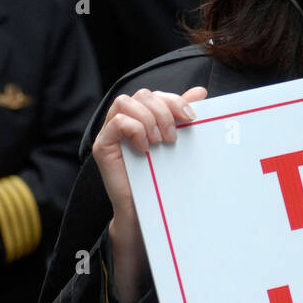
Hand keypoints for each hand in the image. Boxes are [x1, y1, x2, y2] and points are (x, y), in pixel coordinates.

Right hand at [92, 86, 207, 302]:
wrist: (149, 211)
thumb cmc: (162, 177)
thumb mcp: (178, 142)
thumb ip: (183, 116)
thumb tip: (200, 91)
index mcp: (141, 116)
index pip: (154, 94)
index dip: (173, 100)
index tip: (191, 117)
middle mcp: (123, 121)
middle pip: (141, 94)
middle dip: (163, 110)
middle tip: (175, 135)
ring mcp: (110, 132)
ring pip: (125, 102)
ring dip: (149, 118)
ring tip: (161, 141)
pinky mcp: (102, 146)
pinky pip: (116, 122)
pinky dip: (135, 129)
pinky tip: (146, 148)